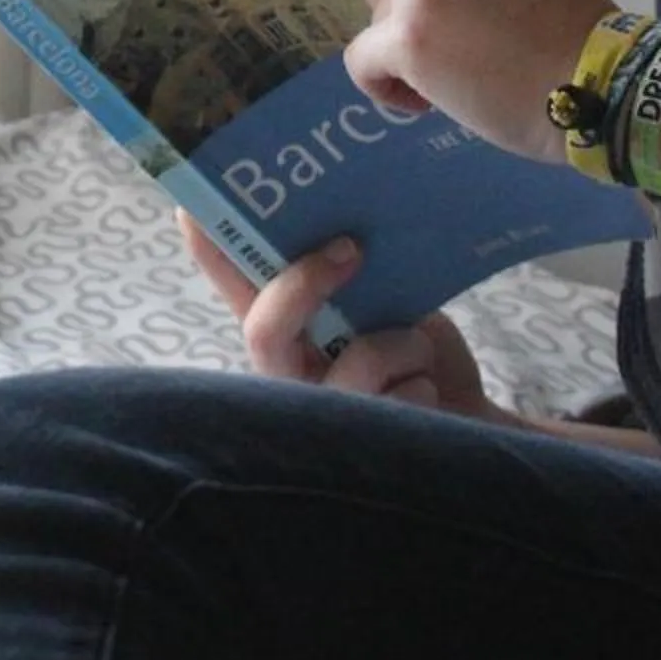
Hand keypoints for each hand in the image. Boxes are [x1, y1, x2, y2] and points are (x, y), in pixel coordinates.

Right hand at [178, 213, 504, 418]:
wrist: (471, 426)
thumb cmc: (418, 360)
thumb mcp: (390, 303)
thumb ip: (356, 276)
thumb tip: (347, 229)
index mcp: (289, 333)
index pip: (236, 290)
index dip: (209, 253)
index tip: (189, 209)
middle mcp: (290, 377)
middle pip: (264, 330)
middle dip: (304, 284)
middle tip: (351, 248)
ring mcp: (322, 420)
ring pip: (357, 361)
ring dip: (405, 345)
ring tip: (420, 357)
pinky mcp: (365, 450)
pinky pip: (401, 395)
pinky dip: (427, 383)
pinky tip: (431, 397)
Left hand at [348, 0, 616, 167]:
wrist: (604, 85)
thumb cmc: (574, 37)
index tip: (436, 8)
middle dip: (406, 14)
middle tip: (457, 49)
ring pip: (373, 19)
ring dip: (401, 52)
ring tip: (455, 77)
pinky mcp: (405, 34)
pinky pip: (361, 61)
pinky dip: (384, 88)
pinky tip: (425, 102)